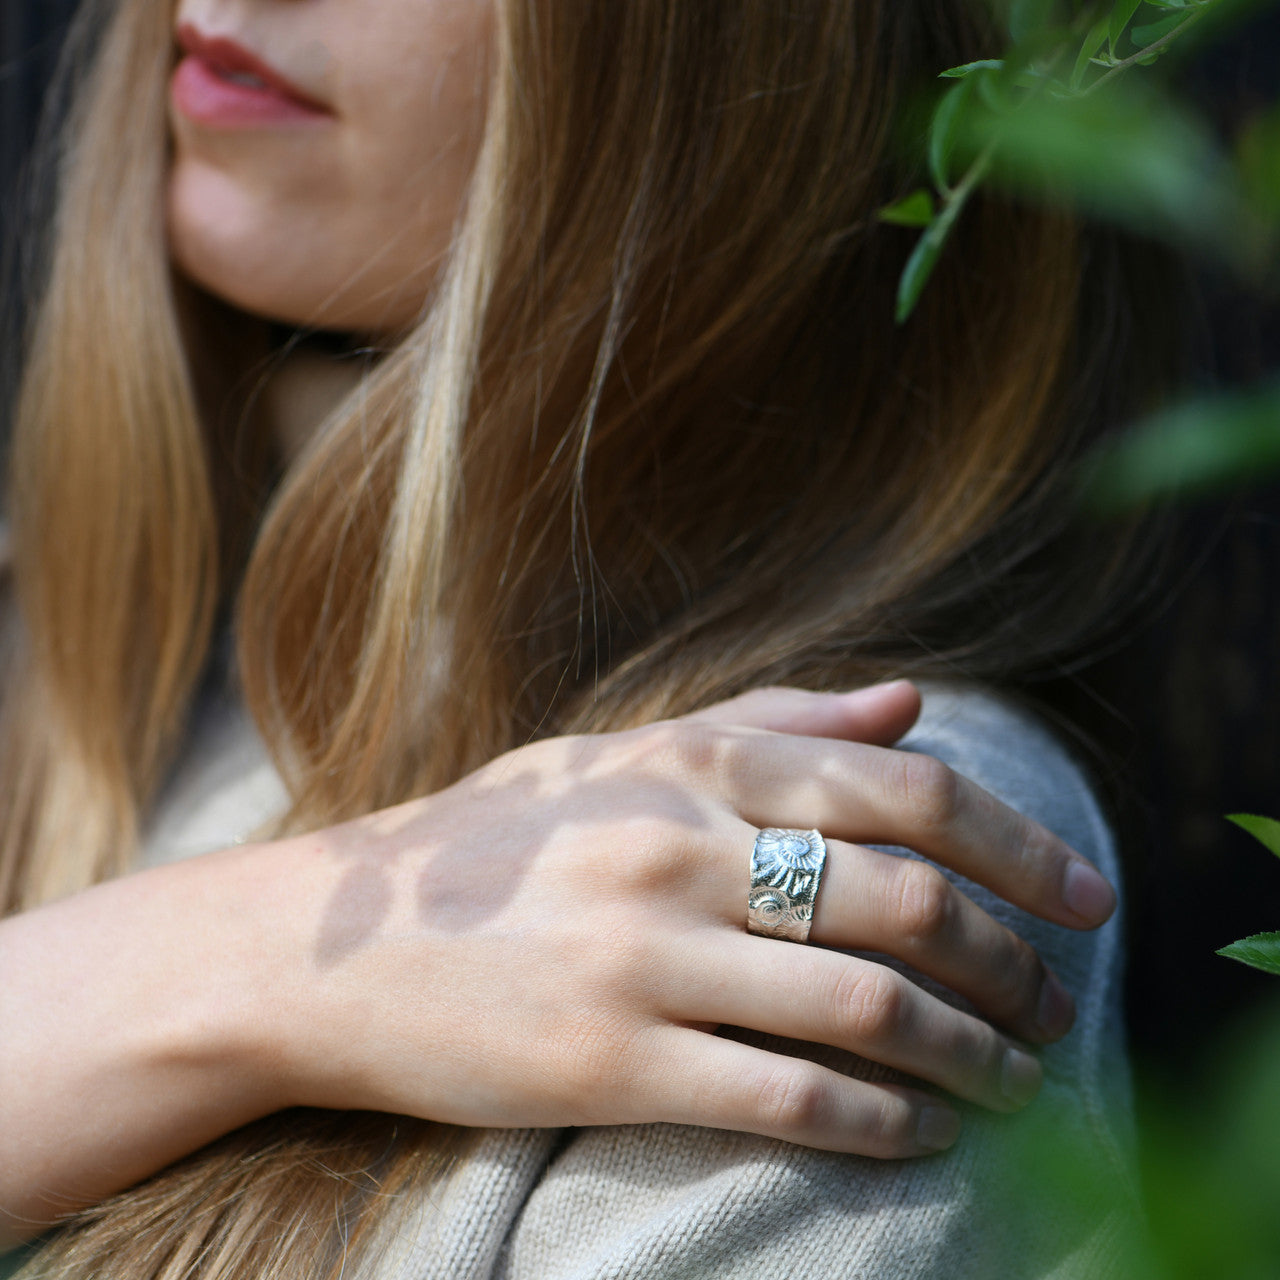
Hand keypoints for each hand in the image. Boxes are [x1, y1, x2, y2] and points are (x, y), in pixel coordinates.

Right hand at [246, 681, 1113, 1158]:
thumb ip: (774, 720)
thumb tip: (913, 703)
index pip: (905, 792)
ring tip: (1021, 1080)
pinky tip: (924, 1133)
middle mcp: (678, 849)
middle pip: (909, 903)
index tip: (1088, 895)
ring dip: (975, 1055)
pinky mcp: (608, 1064)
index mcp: (691, 763)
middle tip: (1059, 1004)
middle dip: (1014, 964)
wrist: (327, 944)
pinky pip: (790, 1100)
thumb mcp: (621, 754)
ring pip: (869, 1011)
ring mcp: (643, 958)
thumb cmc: (491, 842)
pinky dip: (885, 1124)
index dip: (1021, 844)